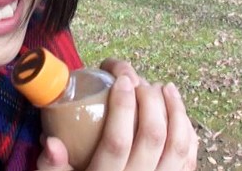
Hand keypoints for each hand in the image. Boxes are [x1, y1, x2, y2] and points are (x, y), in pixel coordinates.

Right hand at [35, 59, 197, 170]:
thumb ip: (52, 166)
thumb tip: (52, 142)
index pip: (117, 141)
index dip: (122, 107)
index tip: (120, 80)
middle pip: (152, 136)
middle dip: (149, 100)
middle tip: (140, 81)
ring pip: (177, 144)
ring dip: (175, 110)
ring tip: (165, 87)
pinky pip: (189, 155)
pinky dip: (187, 129)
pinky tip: (178, 111)